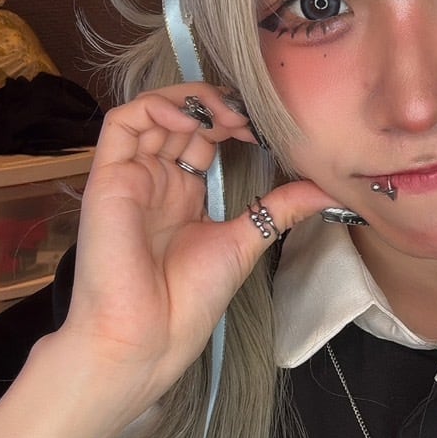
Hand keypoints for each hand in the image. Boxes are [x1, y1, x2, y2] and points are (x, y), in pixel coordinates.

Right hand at [58, 85, 331, 413]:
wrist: (145, 337)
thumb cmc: (187, 302)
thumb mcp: (245, 242)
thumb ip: (280, 208)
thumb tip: (329, 189)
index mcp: (183, 196)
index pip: (204, 138)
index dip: (234, 122)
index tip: (267, 127)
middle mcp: (156, 181)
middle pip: (182, 119)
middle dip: (219, 107)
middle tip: (252, 117)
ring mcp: (131, 176)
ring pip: (153, 112)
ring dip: (192, 100)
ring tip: (228, 116)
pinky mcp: (107, 176)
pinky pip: (121, 122)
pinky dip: (156, 106)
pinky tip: (191, 118)